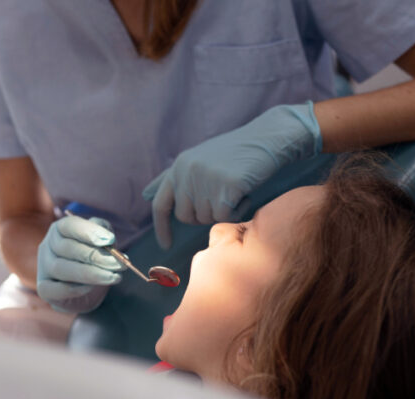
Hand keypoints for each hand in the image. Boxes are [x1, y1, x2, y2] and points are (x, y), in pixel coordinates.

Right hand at [36, 215, 123, 311]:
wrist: (86, 288)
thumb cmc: (94, 258)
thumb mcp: (102, 241)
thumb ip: (105, 235)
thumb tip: (108, 240)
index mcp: (61, 229)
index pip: (70, 225)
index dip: (89, 232)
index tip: (110, 240)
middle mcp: (48, 246)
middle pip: (68, 248)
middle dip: (97, 257)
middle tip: (120, 264)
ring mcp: (44, 267)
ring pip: (61, 268)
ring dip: (90, 273)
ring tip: (113, 277)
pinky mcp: (44, 288)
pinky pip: (54, 289)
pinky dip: (72, 289)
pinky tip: (90, 288)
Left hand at [142, 101, 321, 248]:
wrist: (268, 138)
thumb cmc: (236, 153)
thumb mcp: (199, 160)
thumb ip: (175, 178)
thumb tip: (146, 194)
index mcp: (179, 165)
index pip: (161, 203)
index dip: (162, 227)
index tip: (165, 245)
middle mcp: (187, 172)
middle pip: (186, 217)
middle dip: (204, 214)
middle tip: (222, 197)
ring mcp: (205, 179)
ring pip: (207, 218)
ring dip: (223, 210)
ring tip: (235, 188)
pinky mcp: (225, 187)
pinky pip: (225, 216)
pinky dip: (238, 209)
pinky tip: (245, 192)